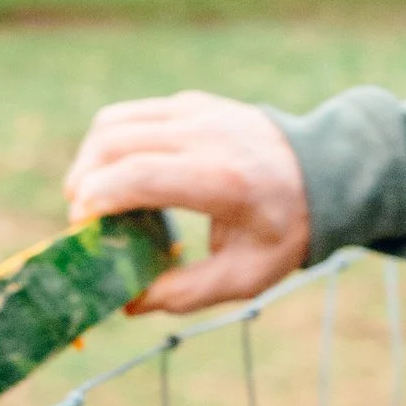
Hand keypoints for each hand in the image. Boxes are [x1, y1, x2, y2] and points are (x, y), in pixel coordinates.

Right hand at [64, 91, 310, 314]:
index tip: (83, 227)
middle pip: (114, 142)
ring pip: (113, 121)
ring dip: (88, 159)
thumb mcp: (246, 275)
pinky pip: (131, 115)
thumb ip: (187, 292)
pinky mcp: (190, 103)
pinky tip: (116, 175)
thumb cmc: (284, 229)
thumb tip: (129, 301)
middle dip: (82, 180)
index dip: (97, 199)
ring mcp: (197, 112)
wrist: (325, 172)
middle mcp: (206, 136)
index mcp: (222, 180)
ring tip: (90, 196)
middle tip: (80, 219)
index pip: (138, 175)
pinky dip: (110, 143)